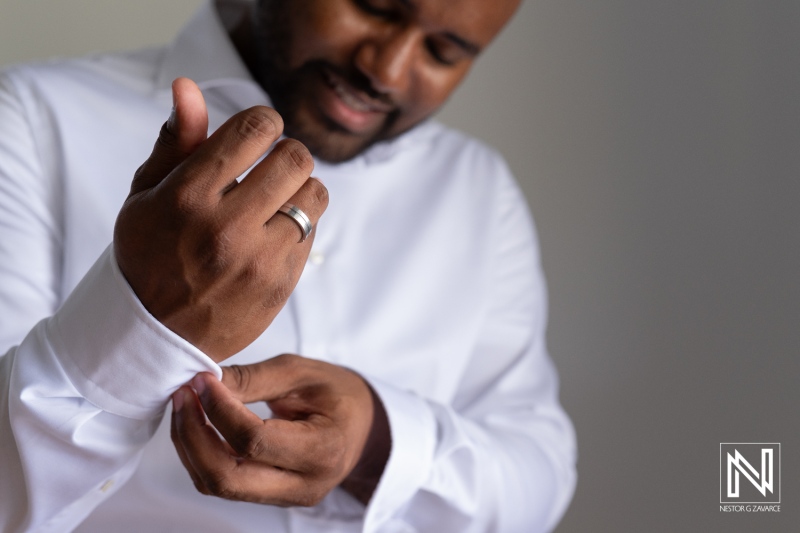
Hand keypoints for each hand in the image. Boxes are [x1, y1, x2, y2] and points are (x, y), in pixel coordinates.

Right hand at [113, 78, 327, 361]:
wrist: (154, 334)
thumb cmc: (148, 255)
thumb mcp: (147, 195)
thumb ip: (176, 142)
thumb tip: (188, 86)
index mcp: (188, 195)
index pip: (254, 129)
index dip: (264, 122)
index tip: (259, 132)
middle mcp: (226, 226)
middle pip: (295, 157)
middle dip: (286, 153)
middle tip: (270, 166)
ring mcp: (258, 259)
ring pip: (315, 194)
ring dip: (300, 188)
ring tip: (276, 199)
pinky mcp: (280, 284)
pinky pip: (311, 232)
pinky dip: (299, 225)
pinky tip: (272, 234)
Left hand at [170, 354, 390, 506]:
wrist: (364, 424)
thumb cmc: (339, 393)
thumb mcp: (303, 372)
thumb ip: (253, 379)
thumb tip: (202, 382)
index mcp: (322, 450)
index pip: (252, 441)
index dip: (219, 410)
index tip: (202, 380)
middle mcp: (305, 485)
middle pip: (227, 478)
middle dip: (193, 436)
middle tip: (183, 395)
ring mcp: (287, 497)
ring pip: (219, 485)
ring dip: (191, 446)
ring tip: (187, 405)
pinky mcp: (272, 496)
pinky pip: (225, 483)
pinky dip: (203, 454)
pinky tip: (201, 423)